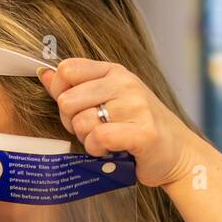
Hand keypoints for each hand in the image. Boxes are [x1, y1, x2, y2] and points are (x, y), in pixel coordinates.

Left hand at [38, 58, 206, 188]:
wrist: (178, 152)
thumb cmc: (138, 126)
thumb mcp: (108, 99)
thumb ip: (76, 87)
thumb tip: (43, 73)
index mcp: (114, 72)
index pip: (67, 69)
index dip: (60, 93)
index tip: (75, 109)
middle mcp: (125, 84)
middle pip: (67, 100)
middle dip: (71, 122)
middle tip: (91, 130)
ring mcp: (136, 106)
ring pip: (81, 122)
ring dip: (86, 139)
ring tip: (104, 141)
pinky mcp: (143, 133)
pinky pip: (99, 138)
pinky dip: (98, 150)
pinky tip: (110, 151)